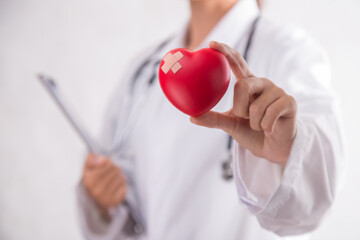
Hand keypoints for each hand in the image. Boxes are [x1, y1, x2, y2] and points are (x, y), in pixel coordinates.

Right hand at [82, 153, 126, 220]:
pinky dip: (121, 185)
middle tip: (107, 174)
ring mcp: (105, 198)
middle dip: (113, 169)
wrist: (94, 200)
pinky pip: (124, 186)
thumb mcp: (87, 166)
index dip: (107, 161)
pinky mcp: (114, 202)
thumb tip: (101, 161)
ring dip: (118, 177)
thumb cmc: (91, 178)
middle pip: (116, 168)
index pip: (107, 162)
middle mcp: (96, 190)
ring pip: (121, 177)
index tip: (102, 165)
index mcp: (88, 180)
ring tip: (110, 181)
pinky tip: (114, 188)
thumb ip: (90, 160)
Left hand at [190, 41, 296, 166]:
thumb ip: (213, 119)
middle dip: (240, 108)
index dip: (226, 52)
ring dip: (254, 122)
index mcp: (248, 84)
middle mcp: (262, 83)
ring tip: (260, 125)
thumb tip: (191, 117)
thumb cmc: (251, 132)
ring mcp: (277, 91)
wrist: (272, 148)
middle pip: (242, 85)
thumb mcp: (229, 124)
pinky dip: (265, 126)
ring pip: (256, 105)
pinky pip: (270, 113)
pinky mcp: (289, 101)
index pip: (237, 63)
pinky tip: (270, 128)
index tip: (212, 44)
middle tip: (245, 118)